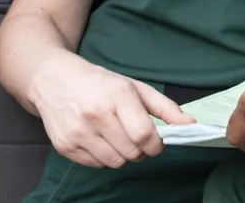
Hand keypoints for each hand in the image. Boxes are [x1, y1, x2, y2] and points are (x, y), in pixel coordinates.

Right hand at [28, 51, 194, 168]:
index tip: (157, 142)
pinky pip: (96, 165)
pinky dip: (104, 158)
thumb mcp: (135, 87)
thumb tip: (191, 125)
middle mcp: (95, 115)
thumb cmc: (101, 83)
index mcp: (118, 96)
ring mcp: (77, 132)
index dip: (157, 145)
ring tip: (117, 137)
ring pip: (115, 162)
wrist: (54, 80)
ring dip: (123, 155)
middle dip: (142, 150)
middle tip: (137, 138)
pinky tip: (100, 140)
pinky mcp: (64, 146)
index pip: (144, 135)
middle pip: (132, 152)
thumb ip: (166, 108)